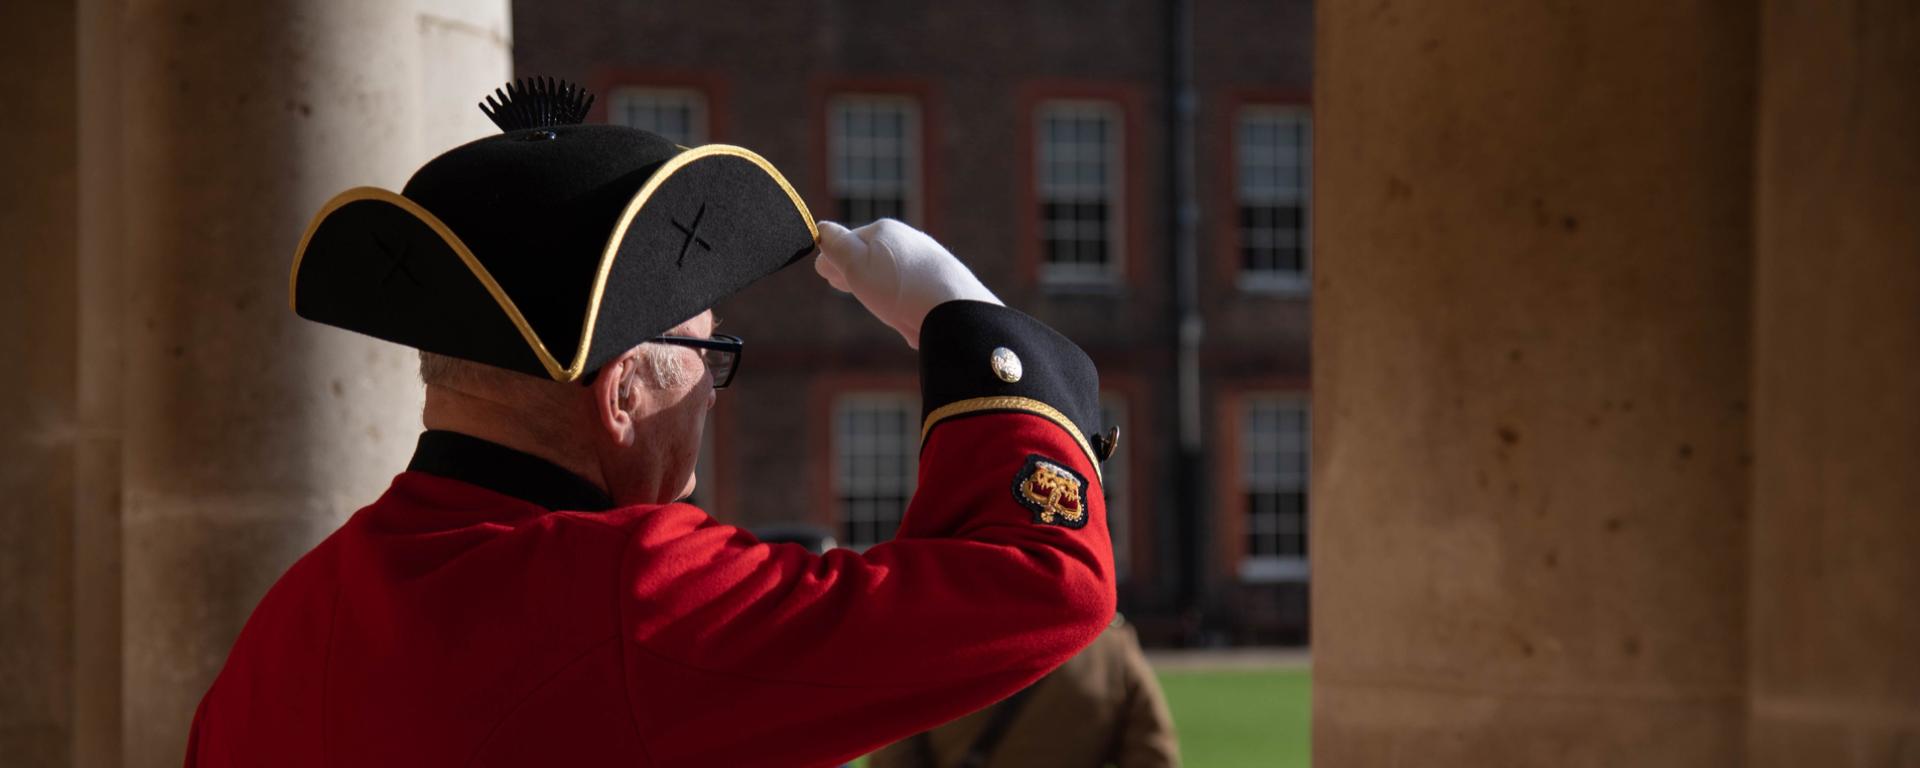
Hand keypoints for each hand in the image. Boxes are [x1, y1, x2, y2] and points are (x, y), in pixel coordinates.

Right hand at [814, 219, 1001, 348]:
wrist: (954, 311)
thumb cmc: (899, 288)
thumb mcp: (855, 264)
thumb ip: (836, 246)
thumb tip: (822, 229)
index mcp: (887, 231)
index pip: (850, 240)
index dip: (836, 260)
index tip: (828, 276)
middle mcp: (912, 242)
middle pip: (875, 259)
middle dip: (860, 275)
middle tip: (844, 285)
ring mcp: (932, 265)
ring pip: (898, 281)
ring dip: (887, 296)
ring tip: (885, 312)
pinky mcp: (947, 290)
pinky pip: (918, 300)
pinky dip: (909, 311)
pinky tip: (910, 326)